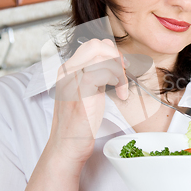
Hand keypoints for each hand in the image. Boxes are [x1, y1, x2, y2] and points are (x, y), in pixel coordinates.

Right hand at [47, 38, 127, 171]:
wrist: (67, 146)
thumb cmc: (79, 123)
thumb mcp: (86, 92)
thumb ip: (95, 75)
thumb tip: (114, 62)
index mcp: (67, 69)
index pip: (93, 45)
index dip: (112, 53)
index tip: (121, 68)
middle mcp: (67, 71)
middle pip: (97, 45)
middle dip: (116, 57)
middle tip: (123, 75)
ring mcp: (72, 80)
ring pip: (102, 56)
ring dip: (119, 71)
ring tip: (121, 88)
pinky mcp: (81, 91)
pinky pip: (104, 72)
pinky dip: (117, 81)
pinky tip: (119, 94)